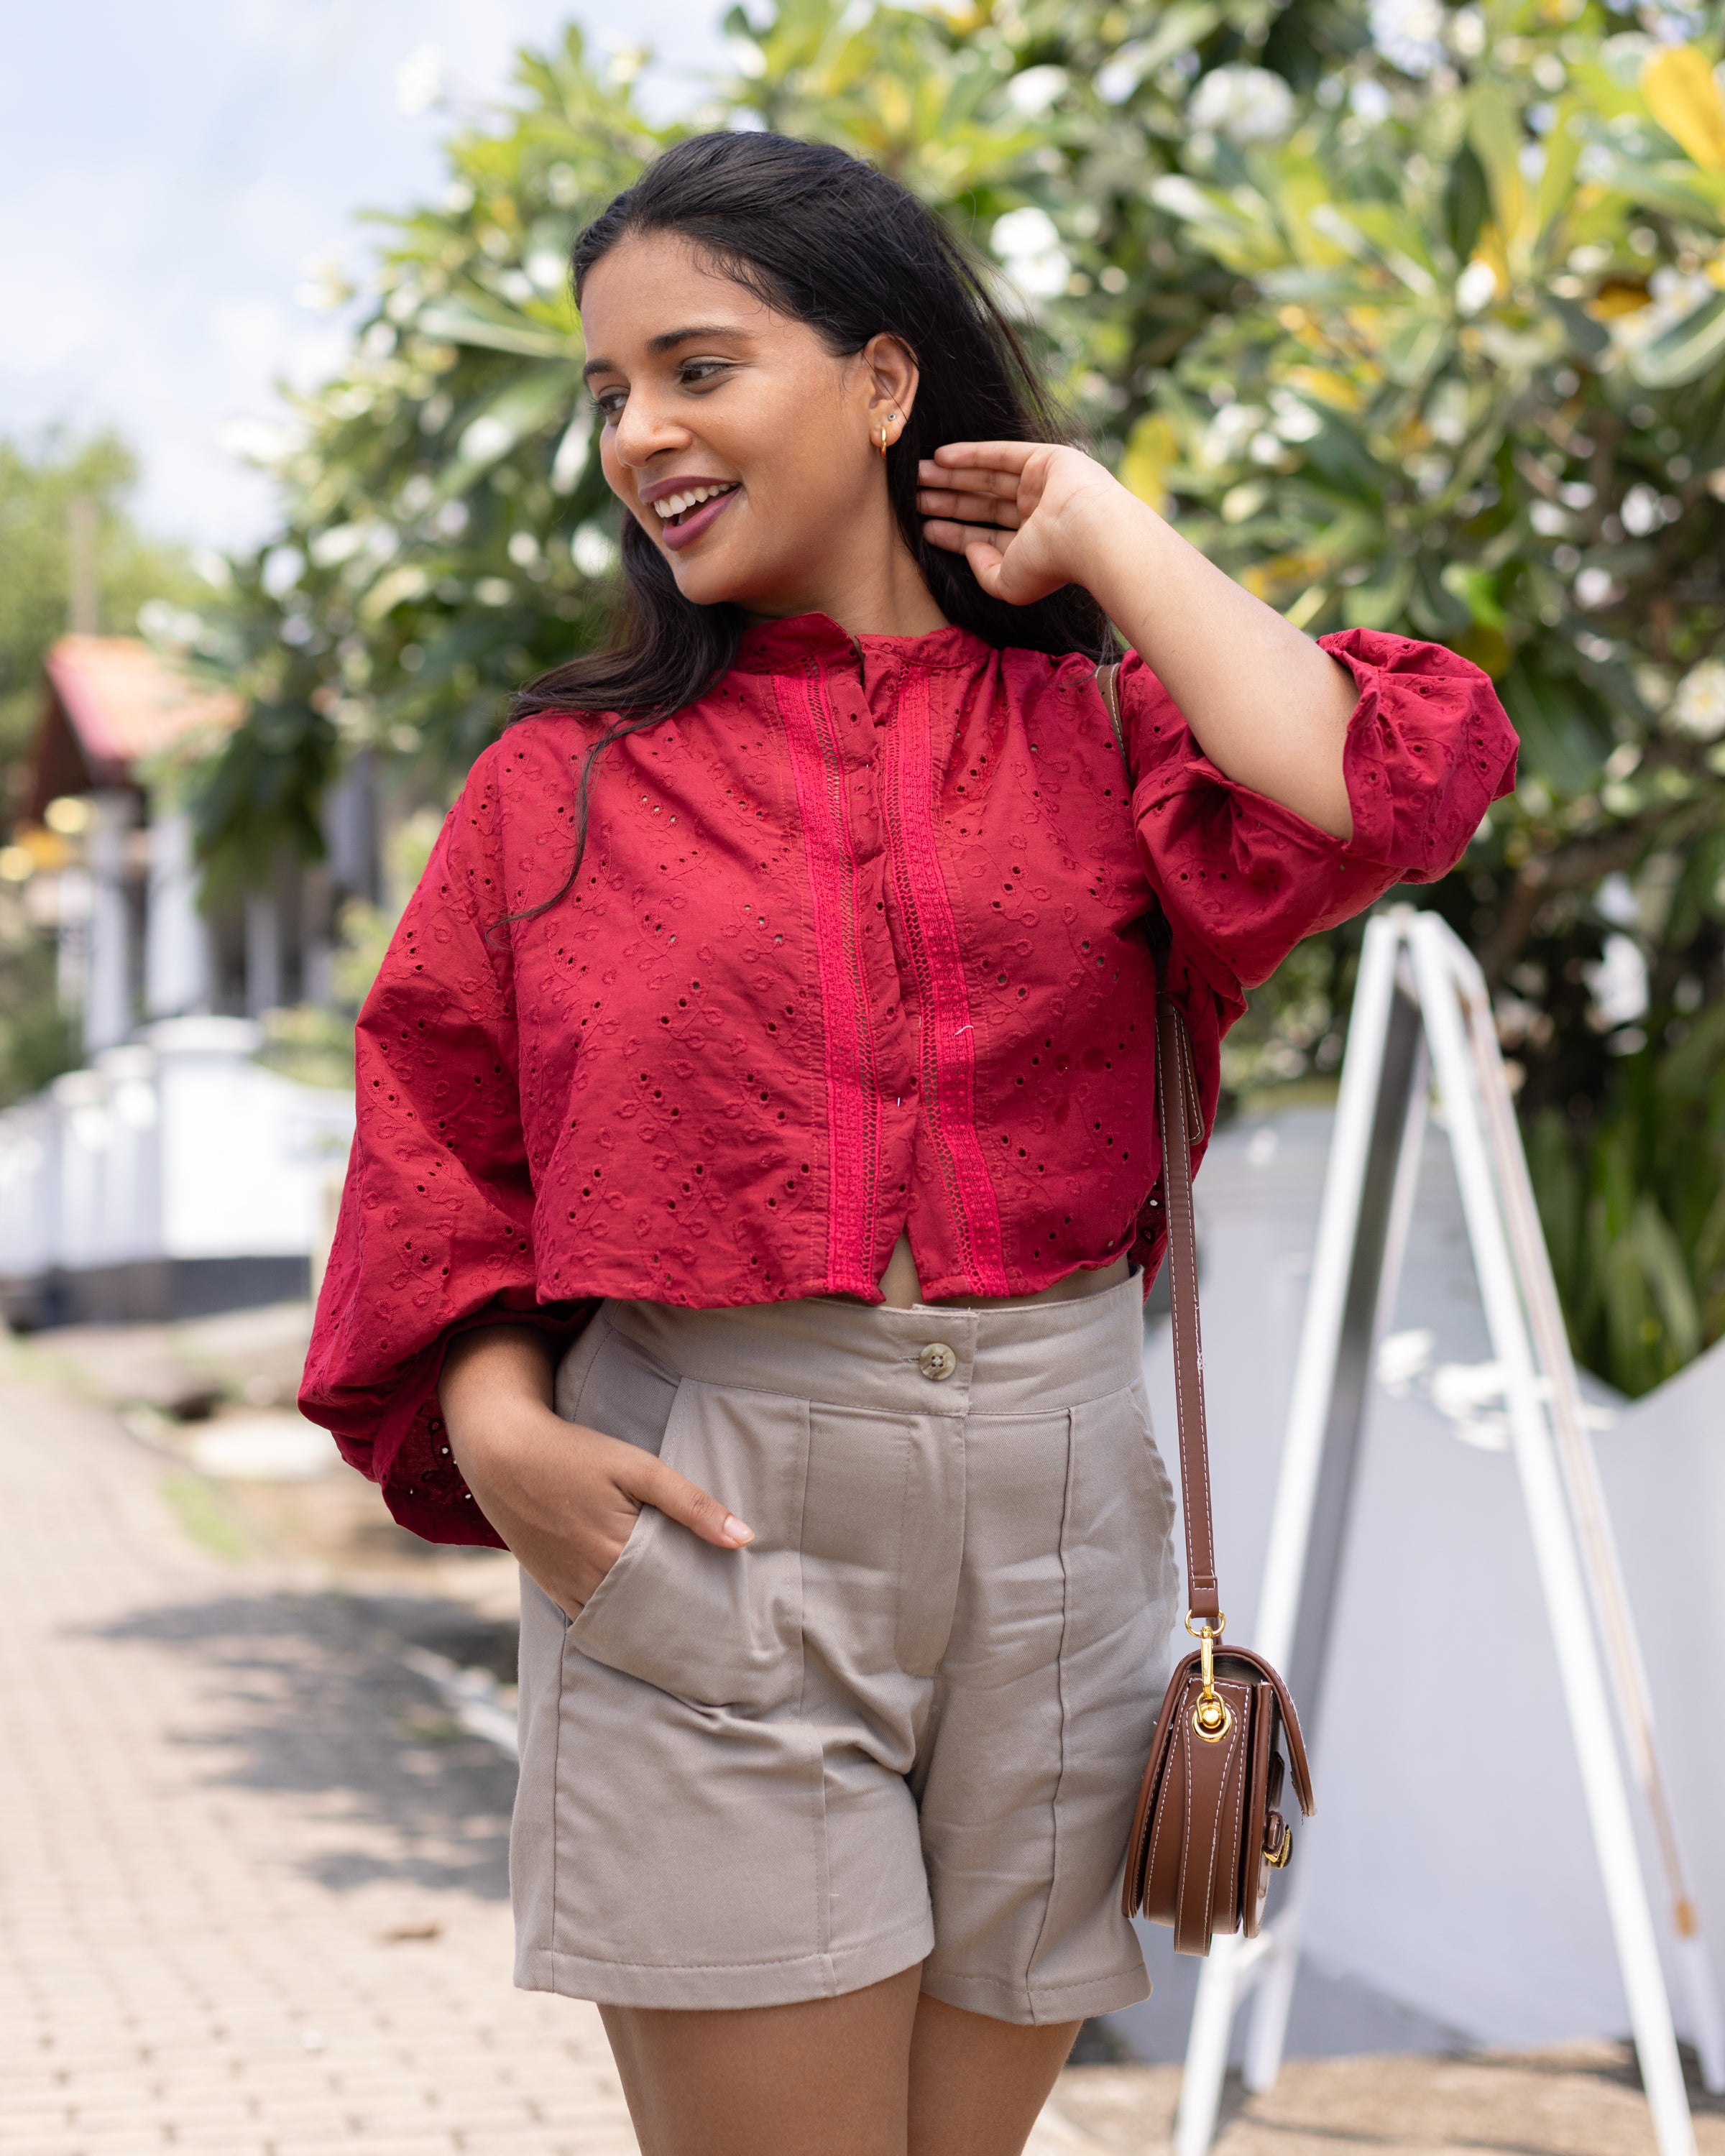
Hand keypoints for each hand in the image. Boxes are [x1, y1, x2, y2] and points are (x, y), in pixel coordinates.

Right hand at [439, 1327, 750, 1618]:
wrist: (503, 1452)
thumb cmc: (574, 1453)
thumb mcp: (638, 1468)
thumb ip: (691, 1503)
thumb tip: (743, 1538)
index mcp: (619, 1551)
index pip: (676, 1593)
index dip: (705, 1605)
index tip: (735, 1617)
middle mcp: (592, 1579)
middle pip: (650, 1614)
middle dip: (682, 1623)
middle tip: (720, 1634)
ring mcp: (568, 1587)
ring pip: (620, 1624)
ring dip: (650, 1630)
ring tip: (687, 1634)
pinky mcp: (552, 1587)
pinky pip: (589, 1621)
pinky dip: (616, 1627)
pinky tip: (639, 1629)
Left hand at [916, 441, 1121, 605]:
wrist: (1087, 534)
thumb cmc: (1049, 565)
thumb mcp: (1007, 583)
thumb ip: (985, 572)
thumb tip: (971, 549)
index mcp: (1033, 546)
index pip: (986, 536)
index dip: (955, 533)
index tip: (925, 529)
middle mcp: (1038, 514)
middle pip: (982, 504)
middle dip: (948, 501)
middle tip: (914, 498)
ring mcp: (1043, 485)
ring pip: (988, 478)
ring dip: (952, 477)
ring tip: (918, 477)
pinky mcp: (1047, 458)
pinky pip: (1001, 453)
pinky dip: (971, 454)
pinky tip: (941, 457)